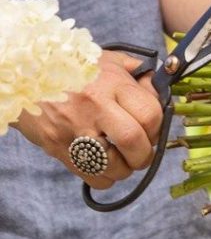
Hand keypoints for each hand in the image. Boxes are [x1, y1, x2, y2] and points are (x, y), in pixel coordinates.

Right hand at [13, 51, 162, 188]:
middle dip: (144, 154)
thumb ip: (136, 75)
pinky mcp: (59, 149)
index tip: (152, 129)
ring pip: (116, 168)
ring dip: (125, 168)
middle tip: (139, 150)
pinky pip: (95, 178)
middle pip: (135, 144)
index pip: (151, 115)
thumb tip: (161, 91)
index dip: (157, 127)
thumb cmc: (69, 66)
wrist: (22, 74)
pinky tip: (100, 161)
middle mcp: (93, 107)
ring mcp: (74, 131)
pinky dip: (105, 176)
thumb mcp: (105, 60)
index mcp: (110, 83)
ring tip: (118, 156)